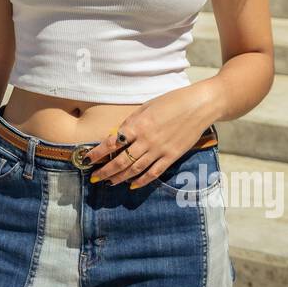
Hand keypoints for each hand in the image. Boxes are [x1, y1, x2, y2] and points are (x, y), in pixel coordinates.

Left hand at [83, 84, 215, 188]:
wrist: (200, 105)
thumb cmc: (172, 101)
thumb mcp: (147, 106)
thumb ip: (132, 121)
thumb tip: (118, 135)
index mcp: (138, 125)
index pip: (112, 143)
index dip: (98, 153)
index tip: (87, 159)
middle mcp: (146, 140)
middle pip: (121, 160)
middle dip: (106, 170)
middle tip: (94, 178)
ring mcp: (160, 149)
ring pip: (135, 169)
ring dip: (120, 177)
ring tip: (109, 182)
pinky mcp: (172, 156)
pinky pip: (154, 172)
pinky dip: (142, 181)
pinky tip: (133, 185)